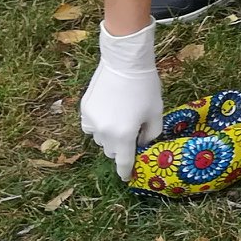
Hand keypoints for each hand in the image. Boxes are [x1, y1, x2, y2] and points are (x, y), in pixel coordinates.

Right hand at [81, 22, 164, 181]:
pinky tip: (109, 111)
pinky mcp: (84, 110)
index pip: (124, 162)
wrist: (124, 63)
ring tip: (122, 118)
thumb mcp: (156, 112)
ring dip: (110, 136)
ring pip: (100, 139)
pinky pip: (91, 126)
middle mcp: (104, 133)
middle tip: (132, 133)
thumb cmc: (145, 87)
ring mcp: (91, 121)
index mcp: (124, 135)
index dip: (126, 172)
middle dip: (122, 147)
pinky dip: (99, 125)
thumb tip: (142, 143)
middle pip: (112, 151)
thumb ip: (151, 133)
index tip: (127, 178)